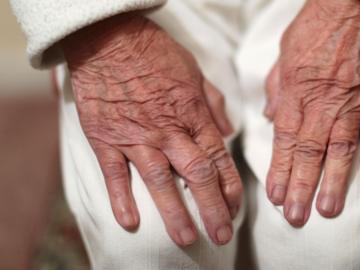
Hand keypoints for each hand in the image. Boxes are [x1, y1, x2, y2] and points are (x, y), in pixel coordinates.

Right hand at [62, 13, 242, 245]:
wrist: (110, 38)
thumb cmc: (156, 53)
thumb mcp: (196, 72)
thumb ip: (213, 104)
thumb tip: (226, 131)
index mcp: (193, 115)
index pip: (218, 159)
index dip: (229, 188)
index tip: (236, 208)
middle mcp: (168, 131)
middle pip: (196, 176)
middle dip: (212, 209)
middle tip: (221, 235)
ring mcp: (136, 137)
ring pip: (159, 182)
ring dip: (174, 214)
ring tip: (186, 239)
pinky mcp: (105, 138)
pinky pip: (114, 175)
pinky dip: (121, 200)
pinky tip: (130, 223)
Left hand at [264, 0, 359, 225]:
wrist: (358, 2)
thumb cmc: (318, 24)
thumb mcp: (285, 52)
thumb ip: (277, 88)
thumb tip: (272, 117)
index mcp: (298, 91)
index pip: (286, 140)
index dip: (280, 171)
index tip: (275, 195)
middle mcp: (324, 102)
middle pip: (310, 152)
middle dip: (301, 187)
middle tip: (295, 216)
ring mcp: (355, 102)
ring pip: (341, 150)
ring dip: (334, 182)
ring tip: (326, 210)